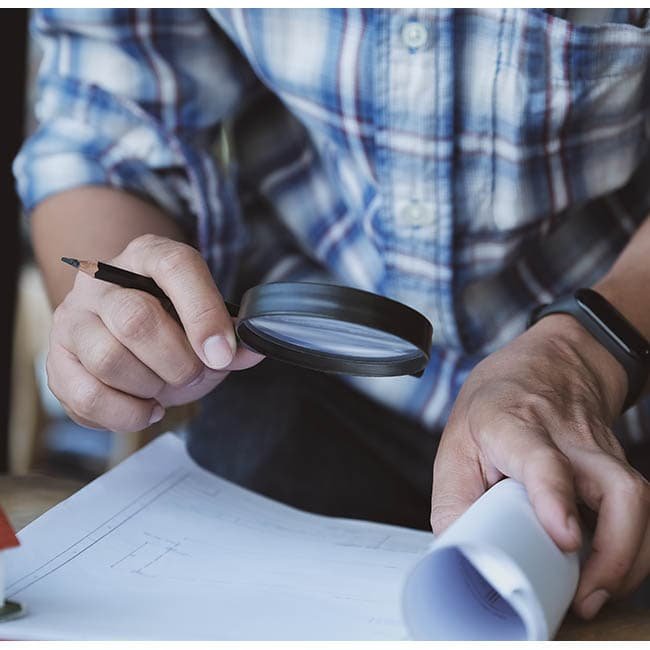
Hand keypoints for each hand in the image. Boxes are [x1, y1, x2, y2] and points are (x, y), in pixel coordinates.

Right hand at [47, 234, 262, 431]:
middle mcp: (101, 281)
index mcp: (147, 255)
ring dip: (151, 387)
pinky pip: (87, 396)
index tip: (223, 353)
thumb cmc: (171, 324)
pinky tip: (147, 408)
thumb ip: (230, 337)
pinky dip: (127, 413)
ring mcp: (72, 320)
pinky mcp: (57, 362)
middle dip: (178, 362)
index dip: (203, 313)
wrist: (121, 327)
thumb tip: (251, 350)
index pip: (174, 266)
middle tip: (195, 373)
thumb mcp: (205, 323)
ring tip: (166, 387)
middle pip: (136, 319)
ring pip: (109, 359)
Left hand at [430, 314, 649, 619]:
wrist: (550, 364)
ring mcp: (601, 451)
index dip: (554, 495)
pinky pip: (638, 513)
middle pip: (615, 488)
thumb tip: (459, 557)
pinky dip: (629, 551)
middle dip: (614, 552)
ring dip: (626, 560)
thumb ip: (455, 499)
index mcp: (512, 424)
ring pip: (637, 503)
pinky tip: (605, 573)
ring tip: (593, 596)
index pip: (541, 457)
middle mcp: (567, 437)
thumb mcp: (457, 440)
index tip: (565, 537)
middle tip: (584, 598)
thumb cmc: (496, 404)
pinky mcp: (618, 469)